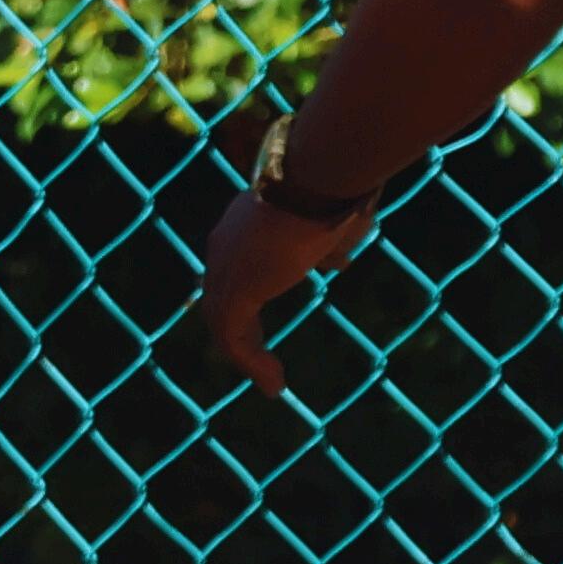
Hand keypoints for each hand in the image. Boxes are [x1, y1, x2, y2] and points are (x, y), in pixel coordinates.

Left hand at [195, 188, 367, 396]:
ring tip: (273, 383)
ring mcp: (226, 268)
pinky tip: (274, 383)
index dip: (249, 300)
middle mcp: (224, 246)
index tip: (262, 327)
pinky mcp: (236, 289)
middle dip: (241, 332)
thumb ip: (329, 249)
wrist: (320, 180)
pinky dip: (250, 362)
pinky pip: (233, 336)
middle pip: (222, 298)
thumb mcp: (332, 225)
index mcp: (243, 227)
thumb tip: (340, 265)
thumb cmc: (333, 193)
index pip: (236, 270)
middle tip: (259, 361)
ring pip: (224, 323)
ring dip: (247, 357)